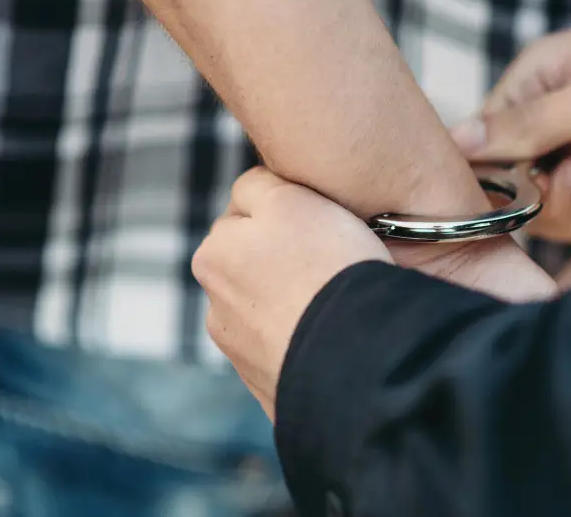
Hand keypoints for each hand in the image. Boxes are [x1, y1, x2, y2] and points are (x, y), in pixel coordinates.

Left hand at [192, 166, 392, 420]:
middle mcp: (216, 308)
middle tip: (332, 260)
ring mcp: (244, 355)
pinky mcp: (274, 389)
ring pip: (275, 310)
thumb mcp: (290, 197)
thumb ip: (258, 183)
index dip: (290, 212)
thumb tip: (252, 190)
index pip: (247, 214)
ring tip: (338, 302)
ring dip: (297, 303)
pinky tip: (338, 336)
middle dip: (286, 261)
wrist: (359, 355)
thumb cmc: (327, 265)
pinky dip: (310, 341)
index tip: (321, 221)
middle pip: (258, 265)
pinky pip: (294, 349)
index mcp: (211, 256)